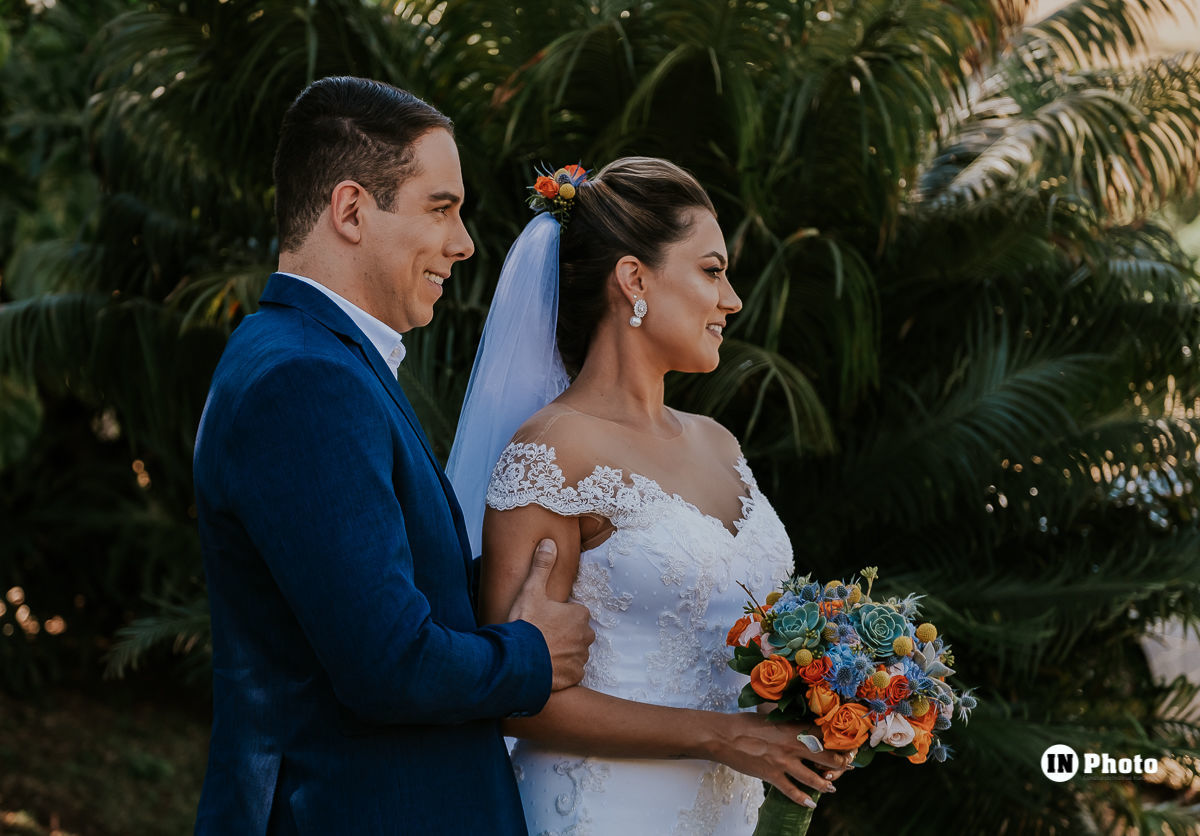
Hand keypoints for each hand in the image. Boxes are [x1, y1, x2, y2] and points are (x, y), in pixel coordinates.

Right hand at [506, 539, 594, 690]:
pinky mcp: (575, 676)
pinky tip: (546, 666)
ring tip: (542, 651)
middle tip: (542, 635)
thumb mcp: (531, 591)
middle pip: (577, 633)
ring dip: (564, 652)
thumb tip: (549, 542)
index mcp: (579, 615)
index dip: (558, 616)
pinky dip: (562, 670)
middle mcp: (586, 636)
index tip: (543, 620)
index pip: (575, 613)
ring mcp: (581, 657)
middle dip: (564, 634)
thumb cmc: (526, 624)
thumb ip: (542, 566)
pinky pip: (572, 671)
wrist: (518, 661)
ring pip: (575, 652)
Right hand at [704, 713, 852, 808]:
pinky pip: (792, 791)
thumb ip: (789, 723)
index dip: (840, 742)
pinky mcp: (772, 775)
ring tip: (832, 788)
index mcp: (794, 727)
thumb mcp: (772, 717)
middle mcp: (793, 744)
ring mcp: (783, 761)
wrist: (724, 735)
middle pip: (827, 757)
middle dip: (840, 765)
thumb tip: (802, 725)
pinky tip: (810, 803)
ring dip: (826, 784)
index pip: (826, 736)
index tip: (847, 746)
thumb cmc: (746, 723)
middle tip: (847, 768)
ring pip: (814, 778)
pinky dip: (803, 799)